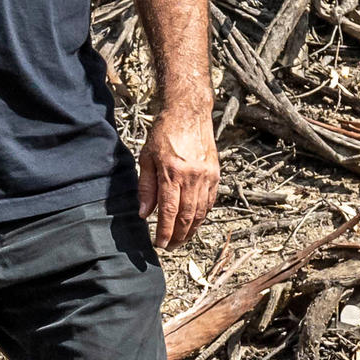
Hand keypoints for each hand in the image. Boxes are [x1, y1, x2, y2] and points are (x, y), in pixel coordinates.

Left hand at [141, 102, 218, 253]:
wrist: (189, 113)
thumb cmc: (164, 133)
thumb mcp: (147, 158)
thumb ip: (146, 187)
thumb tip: (144, 213)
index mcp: (172, 172)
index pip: (169, 211)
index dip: (165, 231)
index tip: (160, 244)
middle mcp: (192, 176)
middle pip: (187, 215)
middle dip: (179, 235)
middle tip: (171, 247)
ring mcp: (207, 175)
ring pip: (201, 211)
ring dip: (192, 229)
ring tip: (182, 239)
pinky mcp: (215, 173)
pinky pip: (210, 201)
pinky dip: (202, 215)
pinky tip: (194, 222)